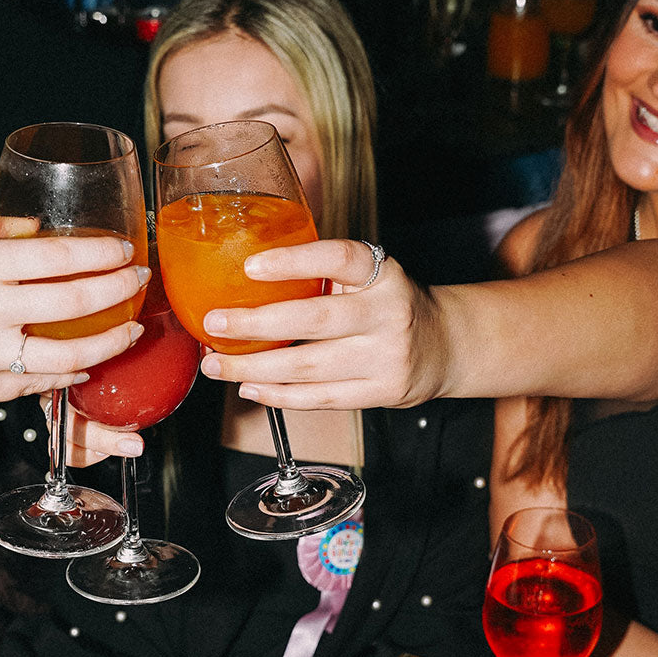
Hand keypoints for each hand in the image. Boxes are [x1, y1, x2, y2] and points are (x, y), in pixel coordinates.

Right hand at [0, 218, 148, 453]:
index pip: (56, 256)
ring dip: (110, 341)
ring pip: (69, 354)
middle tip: (140, 279)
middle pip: (73, 301)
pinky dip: (69, 372)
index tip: (124, 247)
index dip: (101, 253)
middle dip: (118, 289)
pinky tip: (89, 362)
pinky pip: (37, 381)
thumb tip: (35, 223)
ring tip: (132, 329)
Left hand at [197, 239, 448, 409]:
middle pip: (313, 319)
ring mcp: (387, 356)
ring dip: (254, 367)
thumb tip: (244, 271)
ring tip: (217, 364)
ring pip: (309, 367)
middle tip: (214, 323)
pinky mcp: (381, 392)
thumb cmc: (387, 304)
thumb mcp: (369, 276)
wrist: (444, 345)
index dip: (293, 261)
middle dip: (254, 324)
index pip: (338, 258)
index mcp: (382, 273)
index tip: (250, 266)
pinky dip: (278, 394)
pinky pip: (320, 398)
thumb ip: (324, 271)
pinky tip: (249, 386)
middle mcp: (388, 312)